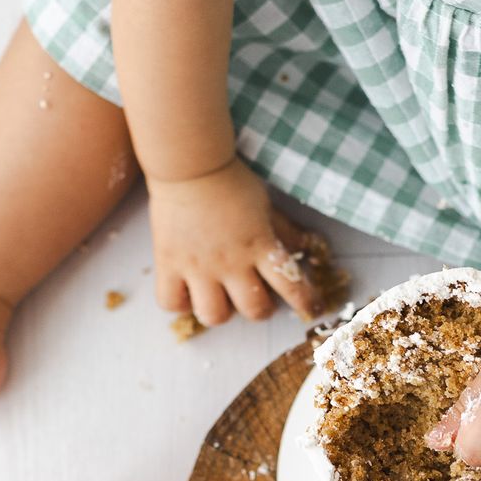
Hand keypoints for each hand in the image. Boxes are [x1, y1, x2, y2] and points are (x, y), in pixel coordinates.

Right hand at [147, 158, 321, 325]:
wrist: (190, 165)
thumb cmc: (231, 182)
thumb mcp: (266, 206)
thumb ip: (284, 231)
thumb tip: (305, 248)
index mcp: (260, 246)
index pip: (292, 287)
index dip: (305, 303)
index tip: (312, 310)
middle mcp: (231, 262)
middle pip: (254, 310)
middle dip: (260, 309)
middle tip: (254, 295)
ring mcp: (198, 266)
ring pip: (214, 315)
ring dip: (221, 312)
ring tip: (219, 297)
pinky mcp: (169, 263)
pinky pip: (171, 302)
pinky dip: (180, 304)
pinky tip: (188, 291)